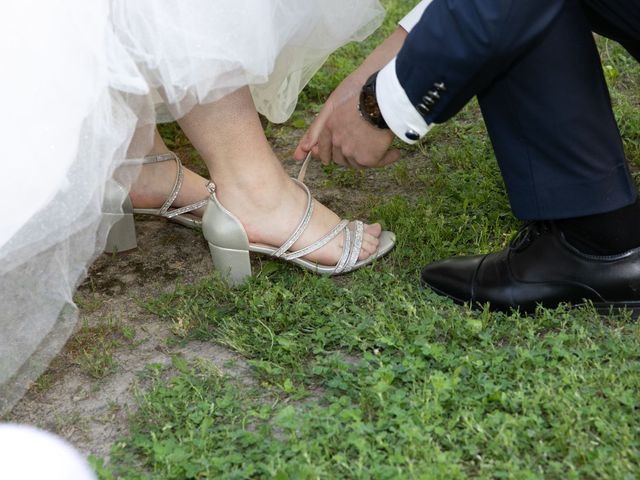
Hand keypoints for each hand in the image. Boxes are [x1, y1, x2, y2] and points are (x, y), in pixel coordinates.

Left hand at [295, 26, 408, 168]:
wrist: (379, 98)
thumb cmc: (360, 94)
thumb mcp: (335, 103)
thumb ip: (319, 125)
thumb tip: (305, 148)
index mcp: (328, 128)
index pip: (323, 147)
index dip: (324, 154)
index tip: (325, 159)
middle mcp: (337, 142)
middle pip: (339, 158)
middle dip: (347, 156)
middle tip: (360, 150)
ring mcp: (351, 152)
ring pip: (357, 162)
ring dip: (367, 157)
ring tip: (379, 149)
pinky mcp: (367, 159)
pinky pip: (378, 163)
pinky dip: (387, 158)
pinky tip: (395, 153)